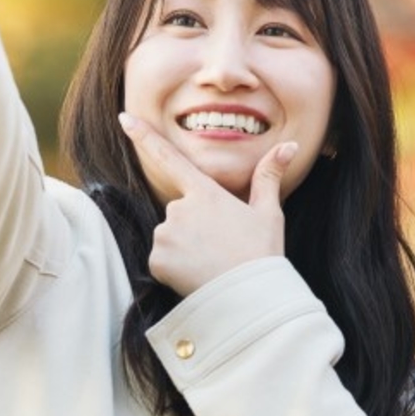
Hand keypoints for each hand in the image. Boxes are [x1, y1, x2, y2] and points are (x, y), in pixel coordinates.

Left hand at [119, 114, 296, 297]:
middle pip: (178, 212)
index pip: (169, 157)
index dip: (144, 136)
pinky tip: (196, 276)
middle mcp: (180, 208)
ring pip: (168, 238)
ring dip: (183, 249)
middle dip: (193, 228)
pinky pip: (161, 261)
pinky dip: (174, 269)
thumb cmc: (261, 254)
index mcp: (205, 192)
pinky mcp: (157, 260)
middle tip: (219, 247)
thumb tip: (290, 146)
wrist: (250, 297)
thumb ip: (269, 176)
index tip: (123, 118)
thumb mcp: (269, 213)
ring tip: (210, 263)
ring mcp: (166, 234)